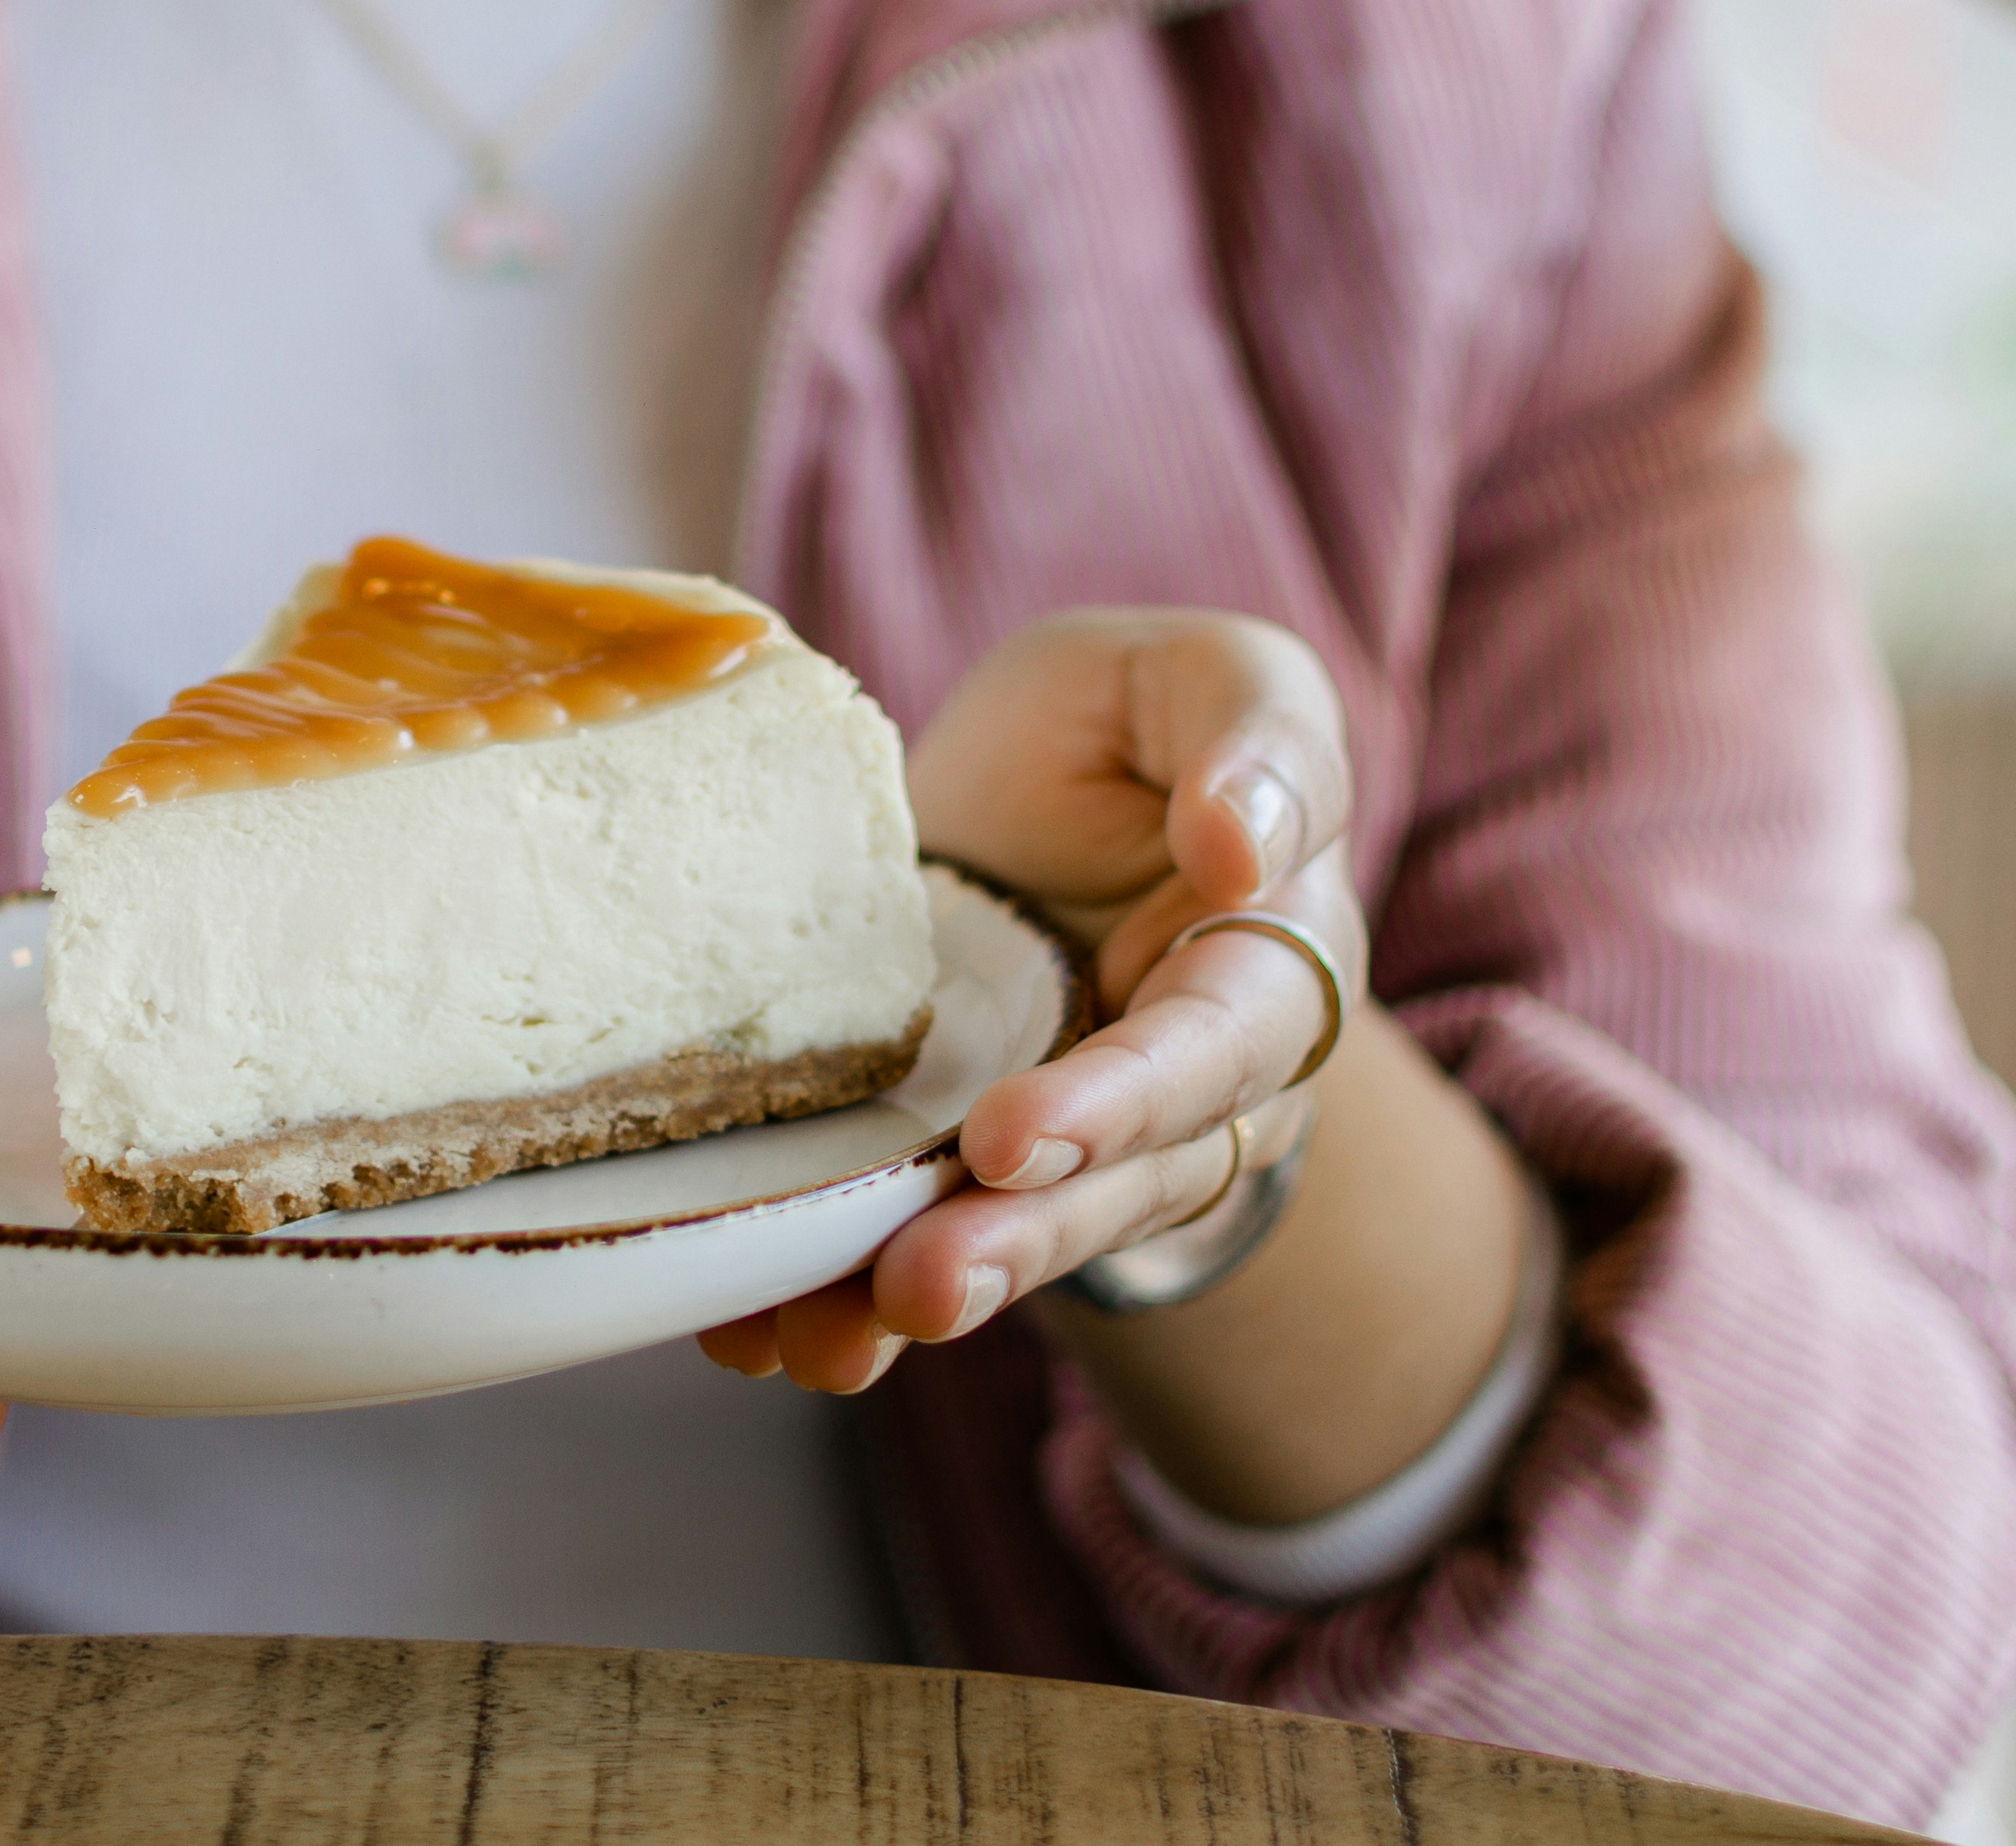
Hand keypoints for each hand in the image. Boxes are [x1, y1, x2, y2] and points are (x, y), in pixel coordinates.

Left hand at [699, 610, 1359, 1391]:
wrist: (1037, 786)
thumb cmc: (1138, 726)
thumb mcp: (1214, 679)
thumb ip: (1259, 740)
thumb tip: (1242, 853)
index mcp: (1263, 971)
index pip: (1207, 1054)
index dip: (1115, 1103)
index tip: (1009, 1137)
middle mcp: (1184, 1095)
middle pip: (1117, 1190)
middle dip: (1017, 1240)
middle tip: (920, 1281)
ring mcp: (1072, 1150)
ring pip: (1020, 1238)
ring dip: (928, 1288)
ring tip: (831, 1336)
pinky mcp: (959, 1170)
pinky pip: (911, 1242)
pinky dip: (831, 1294)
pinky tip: (752, 1332)